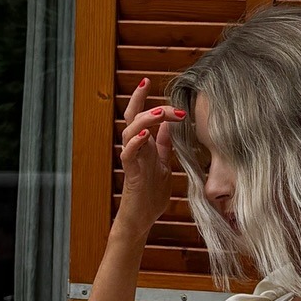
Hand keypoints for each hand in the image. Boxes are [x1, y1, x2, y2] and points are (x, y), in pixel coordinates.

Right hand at [114, 77, 183, 238]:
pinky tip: (145, 134)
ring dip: (145, 119)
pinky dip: (136, 142)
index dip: (143, 98)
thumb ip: (165, 145)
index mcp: (145, 145)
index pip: (141, 115)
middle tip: (165, 100)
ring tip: (160, 113)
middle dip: (144, 102)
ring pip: (130, 130)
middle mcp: (136, 148)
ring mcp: (132, 159)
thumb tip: (171, 125)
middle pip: (133, 117)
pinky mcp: (131, 173)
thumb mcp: (164, 164)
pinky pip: (129, 154)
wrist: (142, 219)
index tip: (148, 80)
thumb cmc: (151, 195)